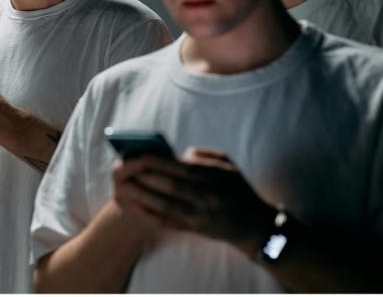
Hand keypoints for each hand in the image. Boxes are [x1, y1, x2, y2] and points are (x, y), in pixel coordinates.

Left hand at [113, 147, 272, 251]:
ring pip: (167, 205)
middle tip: (128, 169)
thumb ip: (204, 156)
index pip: (181, 167)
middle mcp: (207, 197)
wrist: (254, 226)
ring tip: (127, 187)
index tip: (141, 154)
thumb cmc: (238, 190)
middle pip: (171, 186)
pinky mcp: (195, 229)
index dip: (159, 161)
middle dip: (147, 177)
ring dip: (144, 196)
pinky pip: (169, 222)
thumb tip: (180, 154)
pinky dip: (151, 214)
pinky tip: (136, 207)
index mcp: (213, 178)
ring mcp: (200, 215)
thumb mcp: (228, 166)